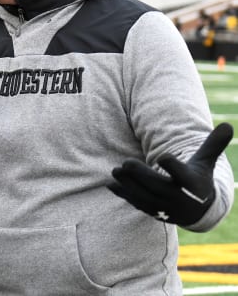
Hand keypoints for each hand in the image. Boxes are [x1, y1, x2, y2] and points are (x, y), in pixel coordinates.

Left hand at [108, 123, 232, 225]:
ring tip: (116, 170)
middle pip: (157, 186)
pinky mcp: (153, 213)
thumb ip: (213, 145)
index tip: (163, 156)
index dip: (173, 166)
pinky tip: (111, 184)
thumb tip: (227, 125)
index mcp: (192, 184)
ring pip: (144, 197)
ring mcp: (165, 208)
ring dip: (128, 185)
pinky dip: (124, 195)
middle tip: (126, 163)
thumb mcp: (206, 163)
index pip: (182, 175)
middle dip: (140, 175)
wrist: (197, 210)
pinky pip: (137, 204)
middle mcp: (179, 198)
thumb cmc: (198, 179)